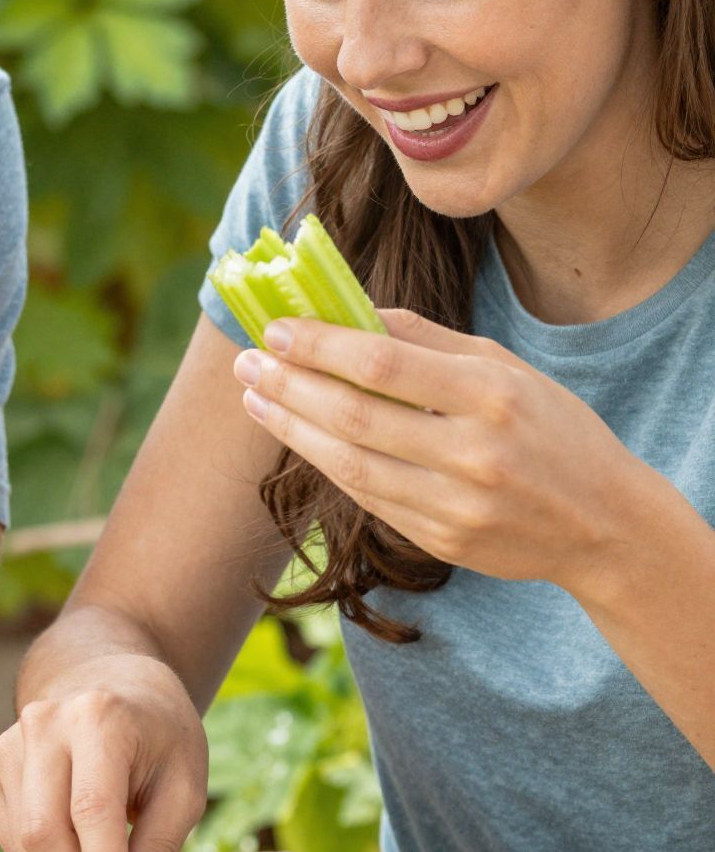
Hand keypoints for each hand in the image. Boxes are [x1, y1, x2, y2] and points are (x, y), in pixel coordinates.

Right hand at [0, 656, 208, 851]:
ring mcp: (10, 742)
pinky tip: (74, 842)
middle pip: (44, 830)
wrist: (108, 680)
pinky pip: (10, 839)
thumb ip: (162, 843)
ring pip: (23, 844)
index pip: (92, 808)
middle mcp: (45, 724)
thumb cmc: (157, 733)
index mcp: (101, 719)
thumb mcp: (185, 781)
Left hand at [234, 309, 635, 591]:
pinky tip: (297, 436)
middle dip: (289, 385)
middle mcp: (472, 452)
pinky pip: (367, 497)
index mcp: (492, 395)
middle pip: (355, 415)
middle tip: (248, 360)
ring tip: (255, 396)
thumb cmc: (551, 429)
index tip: (276, 328)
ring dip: (291, 428)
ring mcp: (454, 505)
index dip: (320, 346)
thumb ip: (429, 342)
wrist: (604, 523)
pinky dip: (326, 462)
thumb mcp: (506, 369)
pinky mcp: (441, 540)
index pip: (384, 365)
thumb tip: (352, 311)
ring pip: (349, 463)